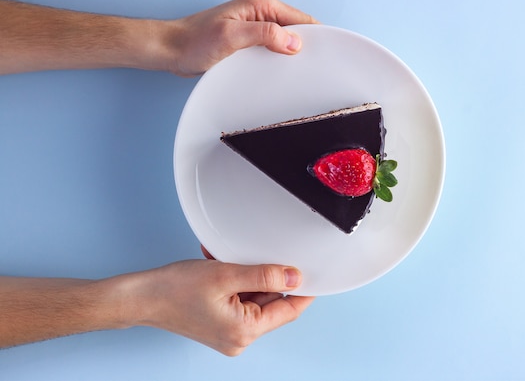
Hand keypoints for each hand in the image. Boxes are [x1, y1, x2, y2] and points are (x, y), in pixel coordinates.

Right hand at [122, 259, 314, 355]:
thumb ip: (265, 275)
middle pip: (272, 304)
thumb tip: (295, 276)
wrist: (141, 297)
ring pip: (256, 300)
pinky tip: (224, 268)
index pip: (290, 310)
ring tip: (231, 263)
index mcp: (244, 332)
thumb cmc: (175, 289)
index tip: (312, 271)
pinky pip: (241, 301)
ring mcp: (229, 333)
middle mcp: (239, 338)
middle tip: (259, 257)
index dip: (303, 289)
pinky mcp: (220, 324)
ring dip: (250, 278)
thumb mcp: (227, 274)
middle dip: (268, 278)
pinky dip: (238, 283)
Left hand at [166, 0, 318, 75]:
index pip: (301, 19)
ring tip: (297, 73)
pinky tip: (280, 72)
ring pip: (287, 40)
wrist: (173, 49)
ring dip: (292, 56)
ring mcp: (257, 25)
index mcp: (261, 3)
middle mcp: (262, 11)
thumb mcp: (232, 37)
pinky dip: (280, 60)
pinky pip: (274, 48)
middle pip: (297, 30)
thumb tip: (294, 41)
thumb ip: (265, 35)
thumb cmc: (195, 41)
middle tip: (311, 70)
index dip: (315, 38)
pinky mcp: (251, 39)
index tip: (324, 56)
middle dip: (305, 48)